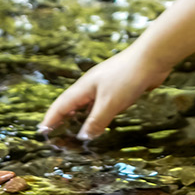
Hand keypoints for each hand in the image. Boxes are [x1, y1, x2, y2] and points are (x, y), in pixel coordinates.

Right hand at [39, 45, 172, 140]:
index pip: (61, 105)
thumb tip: (83, 137)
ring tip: (73, 129)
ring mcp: (105, 85)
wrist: (152, 57)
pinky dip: (96, 114)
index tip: (41, 131)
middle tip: (54, 133)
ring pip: (87, 104)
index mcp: (84, 88)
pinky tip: (101, 120)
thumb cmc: (128, 77)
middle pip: (71, 104)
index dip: (51, 119)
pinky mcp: (118, 87)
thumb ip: (96, 121)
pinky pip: (102, 104)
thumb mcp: (110, 103)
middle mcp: (91, 86)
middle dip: (62, 118)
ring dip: (79, 116)